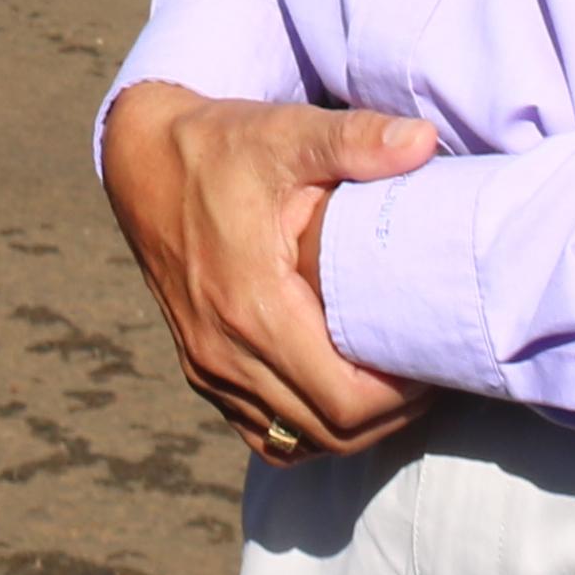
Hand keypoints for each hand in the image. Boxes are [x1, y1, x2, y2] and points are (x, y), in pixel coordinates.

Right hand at [100, 84, 439, 462]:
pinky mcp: (199, 367)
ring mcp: (207, 366)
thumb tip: (423, 141)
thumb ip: (354, 139)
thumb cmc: (220, 146)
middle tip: (425, 372)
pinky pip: (261, 432)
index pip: (345, 399)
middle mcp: (224, 350)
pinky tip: (333, 394)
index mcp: (252, 305)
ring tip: (389, 385)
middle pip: (330, 432)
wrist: (140, 158)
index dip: (402, 397)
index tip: (434, 359)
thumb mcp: (284, 134)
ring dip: (349, 426)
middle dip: (389, 415)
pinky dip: (304, 428)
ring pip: (296, 441)